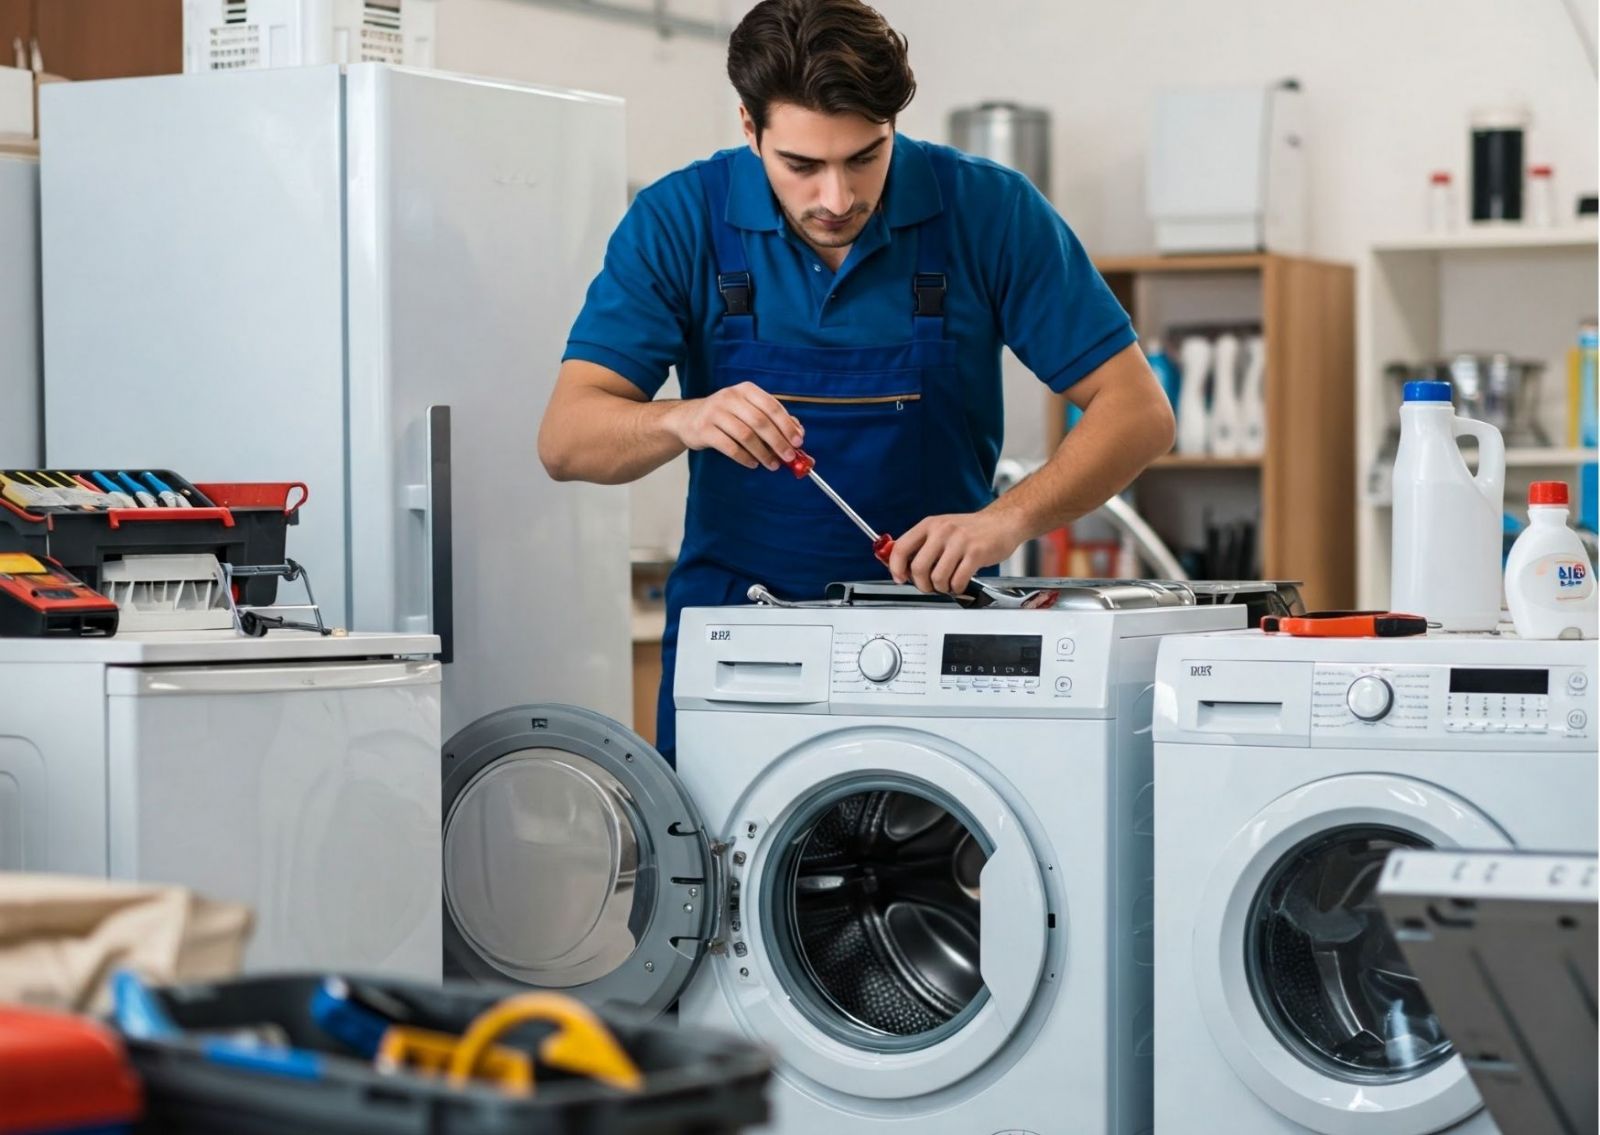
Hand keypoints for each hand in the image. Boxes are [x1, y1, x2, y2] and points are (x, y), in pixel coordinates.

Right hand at [668, 382, 804, 470]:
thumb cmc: (726, 416)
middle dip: (778, 442)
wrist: (688, 418)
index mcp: (746, 390)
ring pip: (745, 435)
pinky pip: (729, 447)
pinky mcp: (704, 429)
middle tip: (789, 457)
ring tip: (772, 465)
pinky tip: (752, 463)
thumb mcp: (748, 410)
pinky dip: (744, 457)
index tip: (798, 442)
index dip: (787, 425)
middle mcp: (730, 397)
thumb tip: (798, 434)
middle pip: (760, 421)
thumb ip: (773, 420)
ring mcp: (715, 413)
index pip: (771, 406)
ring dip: (762, 453)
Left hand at [889, 509, 1028, 593]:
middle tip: (929, 587)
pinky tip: (960, 583)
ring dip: (941, 588)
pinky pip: (958, 580)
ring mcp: (959, 541)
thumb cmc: (972, 530)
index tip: (899, 578)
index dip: (896, 567)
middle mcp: (942, 531)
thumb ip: (922, 544)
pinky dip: (957, 588)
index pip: (901, 548)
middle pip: (918, 568)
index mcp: (930, 525)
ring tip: (948, 584)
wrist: (1004, 522)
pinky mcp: (976, 553)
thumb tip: (900, 564)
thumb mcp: (942, 529)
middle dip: (922, 585)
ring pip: (937, 577)